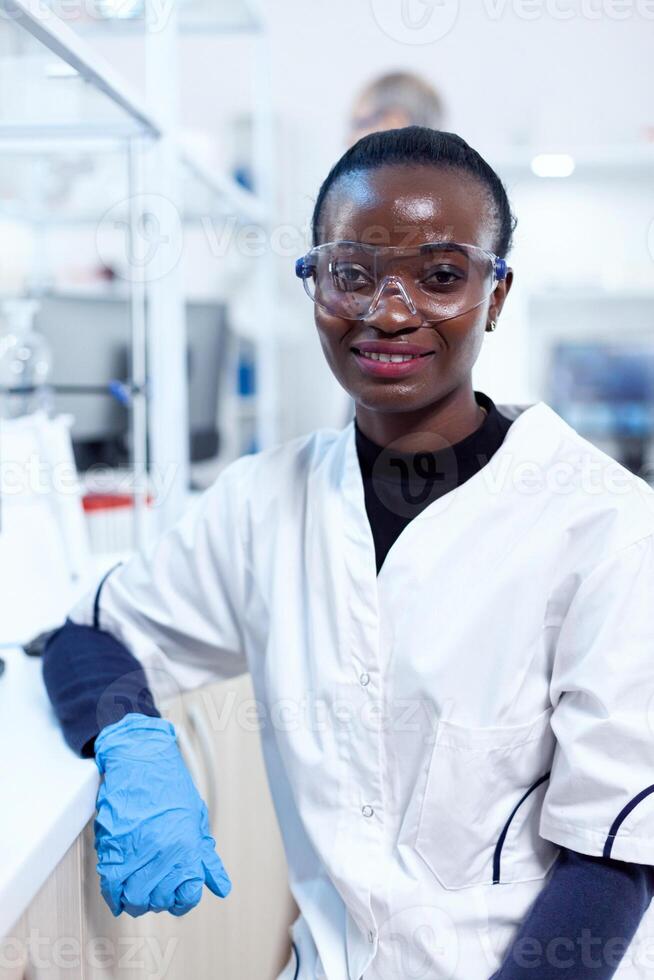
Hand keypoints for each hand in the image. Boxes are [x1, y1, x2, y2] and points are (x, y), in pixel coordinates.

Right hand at [93, 713, 230, 916]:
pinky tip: (120, 889)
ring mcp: (136, 851)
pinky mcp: (112, 847)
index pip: (186, 896)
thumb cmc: (169, 784)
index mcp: (186, 846)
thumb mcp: (196, 818)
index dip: (181, 900)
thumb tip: (220, 886)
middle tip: (155, 888)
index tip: (176, 894)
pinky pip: (111, 885)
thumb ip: (206, 857)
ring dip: (135, 899)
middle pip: (158, 900)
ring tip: (137, 888)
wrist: (140, 759)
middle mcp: (162, 852)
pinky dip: (114, 894)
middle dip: (157, 900)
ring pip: (134, 898)